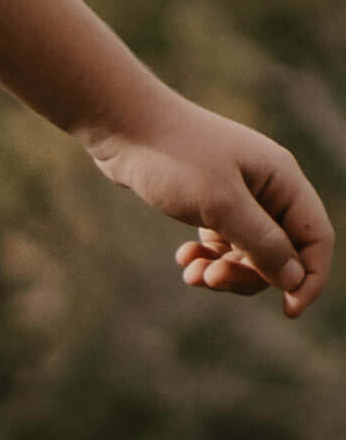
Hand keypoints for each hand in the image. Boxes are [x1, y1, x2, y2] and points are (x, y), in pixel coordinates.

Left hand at [82, 96, 331, 320]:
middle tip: (209, 281)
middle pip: (279, 252)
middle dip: (249, 276)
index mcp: (282, 180)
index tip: (289, 311)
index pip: (315, 237)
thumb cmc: (175, 159)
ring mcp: (239, 195)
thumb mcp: (221, 205)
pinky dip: (204, 258)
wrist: (125, 128)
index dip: (309, 276)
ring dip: (221, 271)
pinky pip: (220, 244)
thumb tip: (294, 279)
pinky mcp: (209, 202)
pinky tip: (182, 259)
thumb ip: (261, 242)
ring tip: (189, 273)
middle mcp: (267, 188)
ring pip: (247, 253)